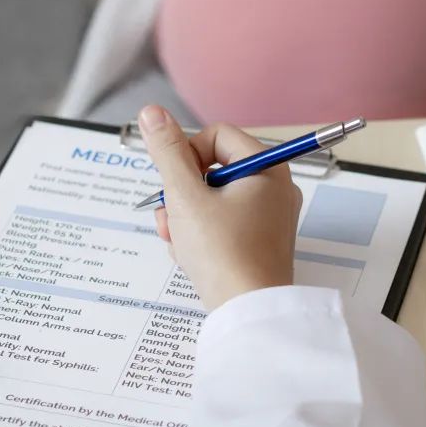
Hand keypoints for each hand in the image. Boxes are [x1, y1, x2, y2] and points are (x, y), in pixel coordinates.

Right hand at [139, 105, 302, 309]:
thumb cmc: (223, 254)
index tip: (175, 183)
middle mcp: (273, 188)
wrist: (247, 313)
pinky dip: (199, 236)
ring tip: (178, 241)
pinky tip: (189, 256)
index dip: (187, 155)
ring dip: (184, 216)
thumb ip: (167, 152)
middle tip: (170, 218)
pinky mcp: (258, 242)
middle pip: (211, 169)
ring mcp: (267, 217)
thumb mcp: (185, 197)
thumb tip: (152, 113)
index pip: (217, 136)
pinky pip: (221, 224)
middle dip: (180, 193)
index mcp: (266, 168)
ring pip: (211, 199)